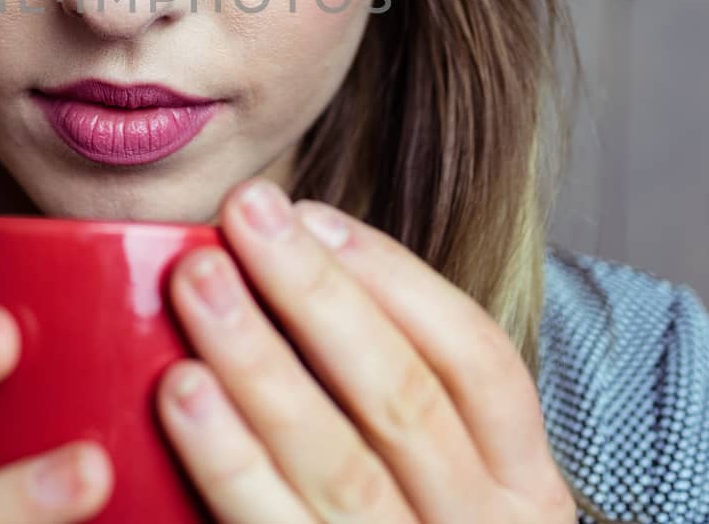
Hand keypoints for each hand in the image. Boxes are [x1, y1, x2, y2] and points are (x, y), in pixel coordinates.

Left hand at [155, 180, 575, 522]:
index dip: (393, 279)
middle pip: (404, 401)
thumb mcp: (452, 495)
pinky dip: (230, 466)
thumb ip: (398, 409)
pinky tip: (180, 400)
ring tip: (198, 287)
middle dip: (315, 299)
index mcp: (528, 493)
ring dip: (263, 367)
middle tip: (239, 216)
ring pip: (342, 468)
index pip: (479, 362)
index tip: (310, 213)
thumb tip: (293, 267)